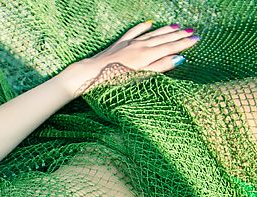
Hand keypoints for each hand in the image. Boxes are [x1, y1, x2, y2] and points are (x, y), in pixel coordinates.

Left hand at [64, 20, 200, 94]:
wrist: (93, 73)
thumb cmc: (116, 79)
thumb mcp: (141, 76)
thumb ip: (160, 67)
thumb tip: (180, 59)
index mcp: (148, 55)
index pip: (171, 47)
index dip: (185, 43)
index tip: (197, 39)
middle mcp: (141, 45)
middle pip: (164, 38)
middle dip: (179, 35)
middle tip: (192, 31)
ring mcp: (130, 43)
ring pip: (152, 33)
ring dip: (166, 29)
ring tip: (177, 25)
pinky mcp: (120, 43)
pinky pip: (134, 32)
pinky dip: (142, 26)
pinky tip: (149, 22)